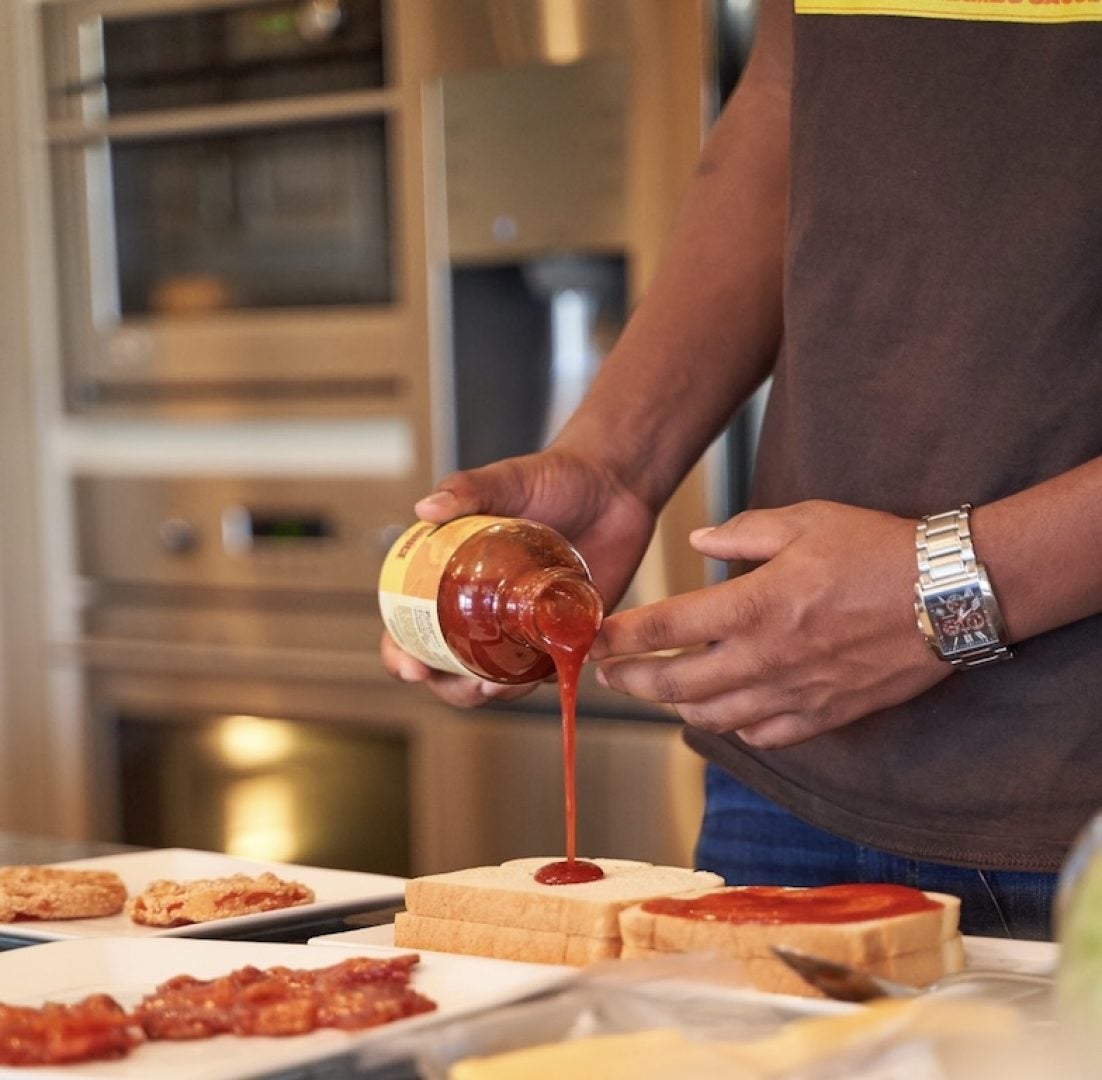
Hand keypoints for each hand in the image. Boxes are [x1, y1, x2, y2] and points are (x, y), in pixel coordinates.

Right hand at [380, 447, 656, 704]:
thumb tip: (425, 509)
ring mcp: (524, 625)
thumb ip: (467, 490)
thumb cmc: (555, 478)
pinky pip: (546, 670)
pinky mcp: (564, 633)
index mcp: (454, 576)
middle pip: (450, 665)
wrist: (615, 483)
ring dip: (488, 693)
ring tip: (493, 687)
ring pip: (495, 678)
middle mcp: (484, 607)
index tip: (411, 668)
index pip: (413, 626)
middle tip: (464, 684)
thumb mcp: (506, 480)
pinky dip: (538, 682)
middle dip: (448, 687)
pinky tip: (538, 680)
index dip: (402, 653)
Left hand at [590, 500, 949, 747]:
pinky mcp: (827, 715)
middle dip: (633, 681)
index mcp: (753, 606)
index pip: (664, 629)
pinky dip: (737, 729)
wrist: (951, 593)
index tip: (595, 641)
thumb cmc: (878, 549)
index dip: (621, 638)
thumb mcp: (805, 521)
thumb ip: (742, 533)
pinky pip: (767, 735)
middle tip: (609, 676)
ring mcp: (796, 693)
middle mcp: (765, 658)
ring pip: (715, 717)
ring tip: (659, 695)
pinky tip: (728, 717)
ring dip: (677, 708)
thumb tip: (698, 543)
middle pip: (676, 684)